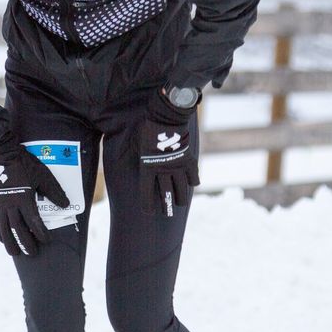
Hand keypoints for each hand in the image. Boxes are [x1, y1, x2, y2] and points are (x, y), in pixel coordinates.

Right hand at [0, 141, 71, 256]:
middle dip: (25, 242)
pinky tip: (2, 239)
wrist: (3, 155)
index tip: (46, 240)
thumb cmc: (26, 165)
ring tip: (14, 253)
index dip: (40, 232)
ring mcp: (1, 204)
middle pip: (17, 229)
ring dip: (10, 242)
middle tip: (32, 253)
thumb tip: (66, 205)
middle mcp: (11, 204)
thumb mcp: (44, 176)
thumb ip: (54, 192)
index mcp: (24, 199)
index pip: (33, 221)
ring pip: (4, 228)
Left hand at [139, 90, 198, 216]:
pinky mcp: (188, 160)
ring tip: (180, 204)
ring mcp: (177, 167)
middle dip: (166, 207)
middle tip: (168, 214)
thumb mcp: (138, 143)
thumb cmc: (148, 127)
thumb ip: (140, 156)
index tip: (149, 213)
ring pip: (181, 190)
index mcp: (147, 168)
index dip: (148, 205)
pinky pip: (193, 177)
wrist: (166, 117)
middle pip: (166, 195)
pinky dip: (193, 182)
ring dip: (180, 199)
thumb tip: (138, 162)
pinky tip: (191, 185)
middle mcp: (163, 171)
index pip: (147, 193)